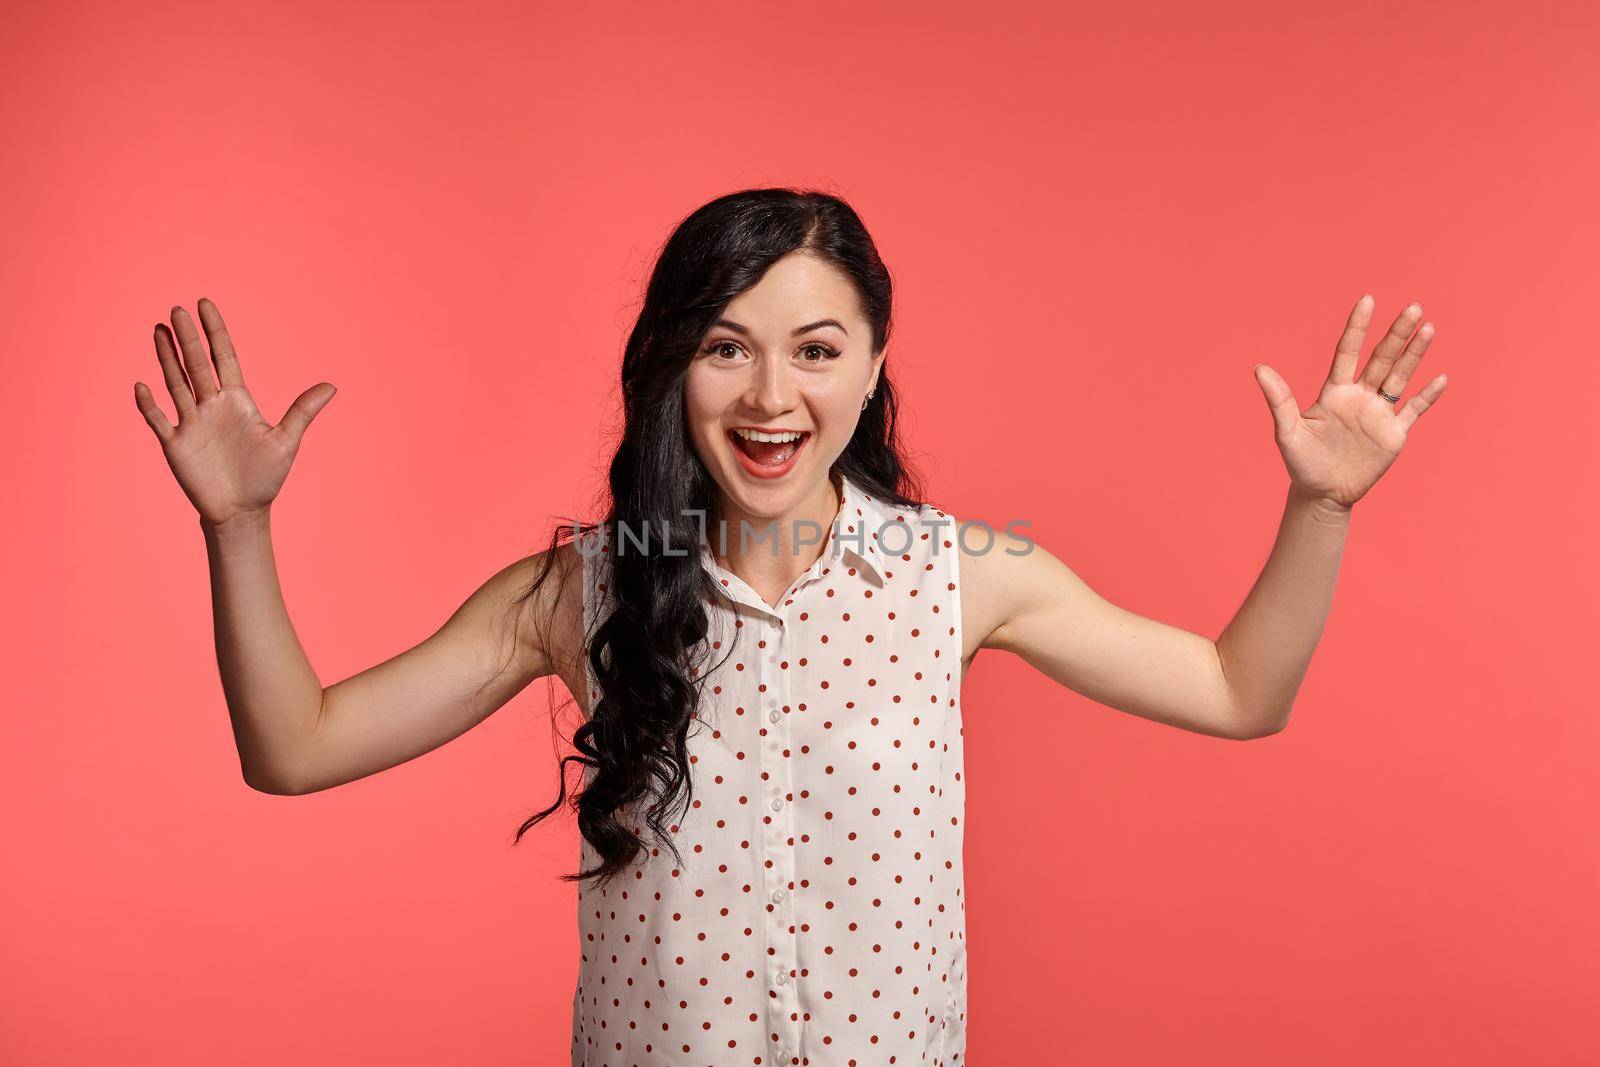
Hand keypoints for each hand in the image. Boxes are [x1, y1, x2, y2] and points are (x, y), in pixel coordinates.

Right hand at [134, 298, 336, 527]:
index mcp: (237, 400)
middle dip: (188, 338)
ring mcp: (191, 423)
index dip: (215, 332)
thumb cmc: (265, 476)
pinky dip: (149, 405)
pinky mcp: (176, 445)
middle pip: (197, 364)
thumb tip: (332, 386)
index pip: (223, 358)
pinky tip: (143, 385)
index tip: (204, 305)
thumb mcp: (287, 442)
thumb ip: (303, 411)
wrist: (243, 510)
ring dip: (166, 358)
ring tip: (159, 330)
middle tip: (177, 309)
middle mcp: (211, 406)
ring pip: (176, 384)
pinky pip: (158, 420)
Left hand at [1252, 295, 1446, 508]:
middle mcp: (1359, 397)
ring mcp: (1378, 414)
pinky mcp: (1393, 434)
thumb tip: (1259, 368)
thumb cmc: (1301, 462)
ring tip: (1428, 328)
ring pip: (1400, 377)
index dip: (1358, 327)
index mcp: (1334, 392)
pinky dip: (1427, 395)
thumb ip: (1279, 400)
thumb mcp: (1287, 432)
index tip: (1368, 299)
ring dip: (1414, 354)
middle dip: (1397, 334)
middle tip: (1413, 308)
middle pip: (1382, 359)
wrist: (1322, 494)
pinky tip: (1440, 377)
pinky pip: (1414, 410)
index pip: (1348, 352)